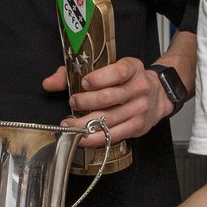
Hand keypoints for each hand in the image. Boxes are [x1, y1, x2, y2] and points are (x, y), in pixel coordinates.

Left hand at [42, 56, 167, 146]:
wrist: (158, 94)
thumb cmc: (126, 80)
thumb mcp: (108, 67)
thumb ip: (75, 72)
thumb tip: (49, 83)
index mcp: (132, 68)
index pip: (118, 72)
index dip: (100, 78)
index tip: (84, 82)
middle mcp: (139, 87)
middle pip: (110, 97)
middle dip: (87, 102)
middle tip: (72, 101)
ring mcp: (140, 108)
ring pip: (110, 119)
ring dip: (86, 123)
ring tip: (69, 124)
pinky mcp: (138, 126)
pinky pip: (114, 135)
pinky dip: (95, 138)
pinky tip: (81, 137)